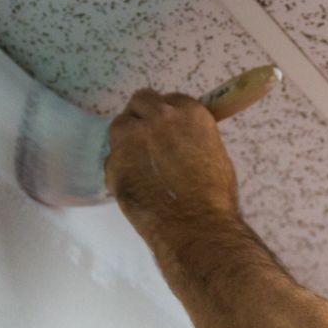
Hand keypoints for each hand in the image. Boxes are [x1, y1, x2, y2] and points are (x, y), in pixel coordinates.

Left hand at [104, 88, 241, 229]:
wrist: (197, 227)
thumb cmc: (214, 198)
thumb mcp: (212, 155)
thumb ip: (191, 138)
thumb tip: (179, 140)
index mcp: (190, 113)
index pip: (168, 100)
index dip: (164, 116)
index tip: (165, 129)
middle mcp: (159, 118)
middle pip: (139, 102)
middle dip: (141, 118)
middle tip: (146, 141)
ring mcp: (133, 138)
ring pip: (119, 128)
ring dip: (126, 142)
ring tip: (139, 166)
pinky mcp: (115, 163)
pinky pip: (112, 161)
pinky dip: (120, 172)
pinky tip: (136, 189)